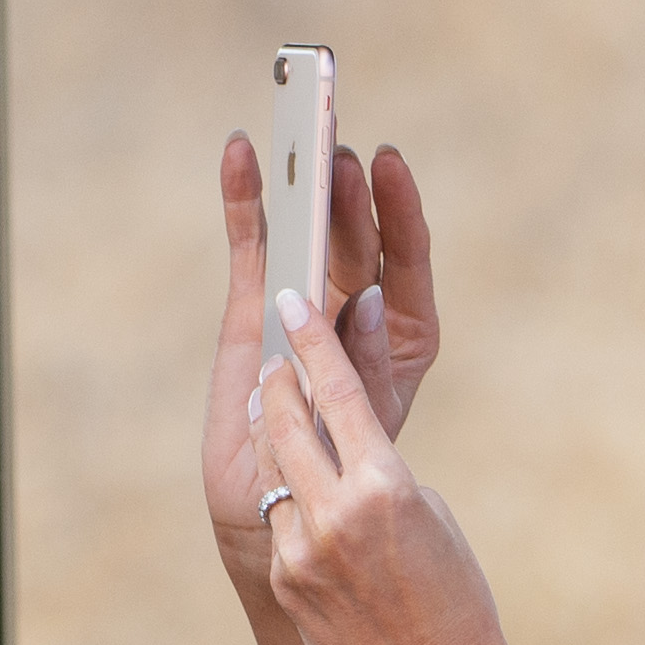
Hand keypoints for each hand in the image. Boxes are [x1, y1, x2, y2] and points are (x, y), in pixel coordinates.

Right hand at [204, 134, 444, 583]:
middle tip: (339, 151)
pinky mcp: (254, 309)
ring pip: (308, 232)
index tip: (390, 163)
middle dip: (350, 193)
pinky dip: (246, 201)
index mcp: (401, 333)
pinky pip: (253, 246)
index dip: (399, 209)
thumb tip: (368, 299)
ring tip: (299, 136)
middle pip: (356, 237)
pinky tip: (239, 153)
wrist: (282, 508)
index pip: (405, 259)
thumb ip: (367, 366)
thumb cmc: (340, 471)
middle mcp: (356, 308)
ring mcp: (304, 303)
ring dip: (305, 185)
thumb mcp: (366, 422)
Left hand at [248, 274, 519, 644]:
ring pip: (271, 467)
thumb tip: (344, 443)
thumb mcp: (432, 516)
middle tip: (276, 356)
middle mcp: (334, 513)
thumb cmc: (457, 596)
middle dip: (277, 381)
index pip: (336, 394)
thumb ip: (382, 472)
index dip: (311, 341)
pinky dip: (289, 498)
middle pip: (284, 420)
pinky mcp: (285, 580)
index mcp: (385, 487)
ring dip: (273, 434)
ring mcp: (301, 549)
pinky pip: (279, 520)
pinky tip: (301, 495)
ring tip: (275, 411)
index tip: (289, 302)